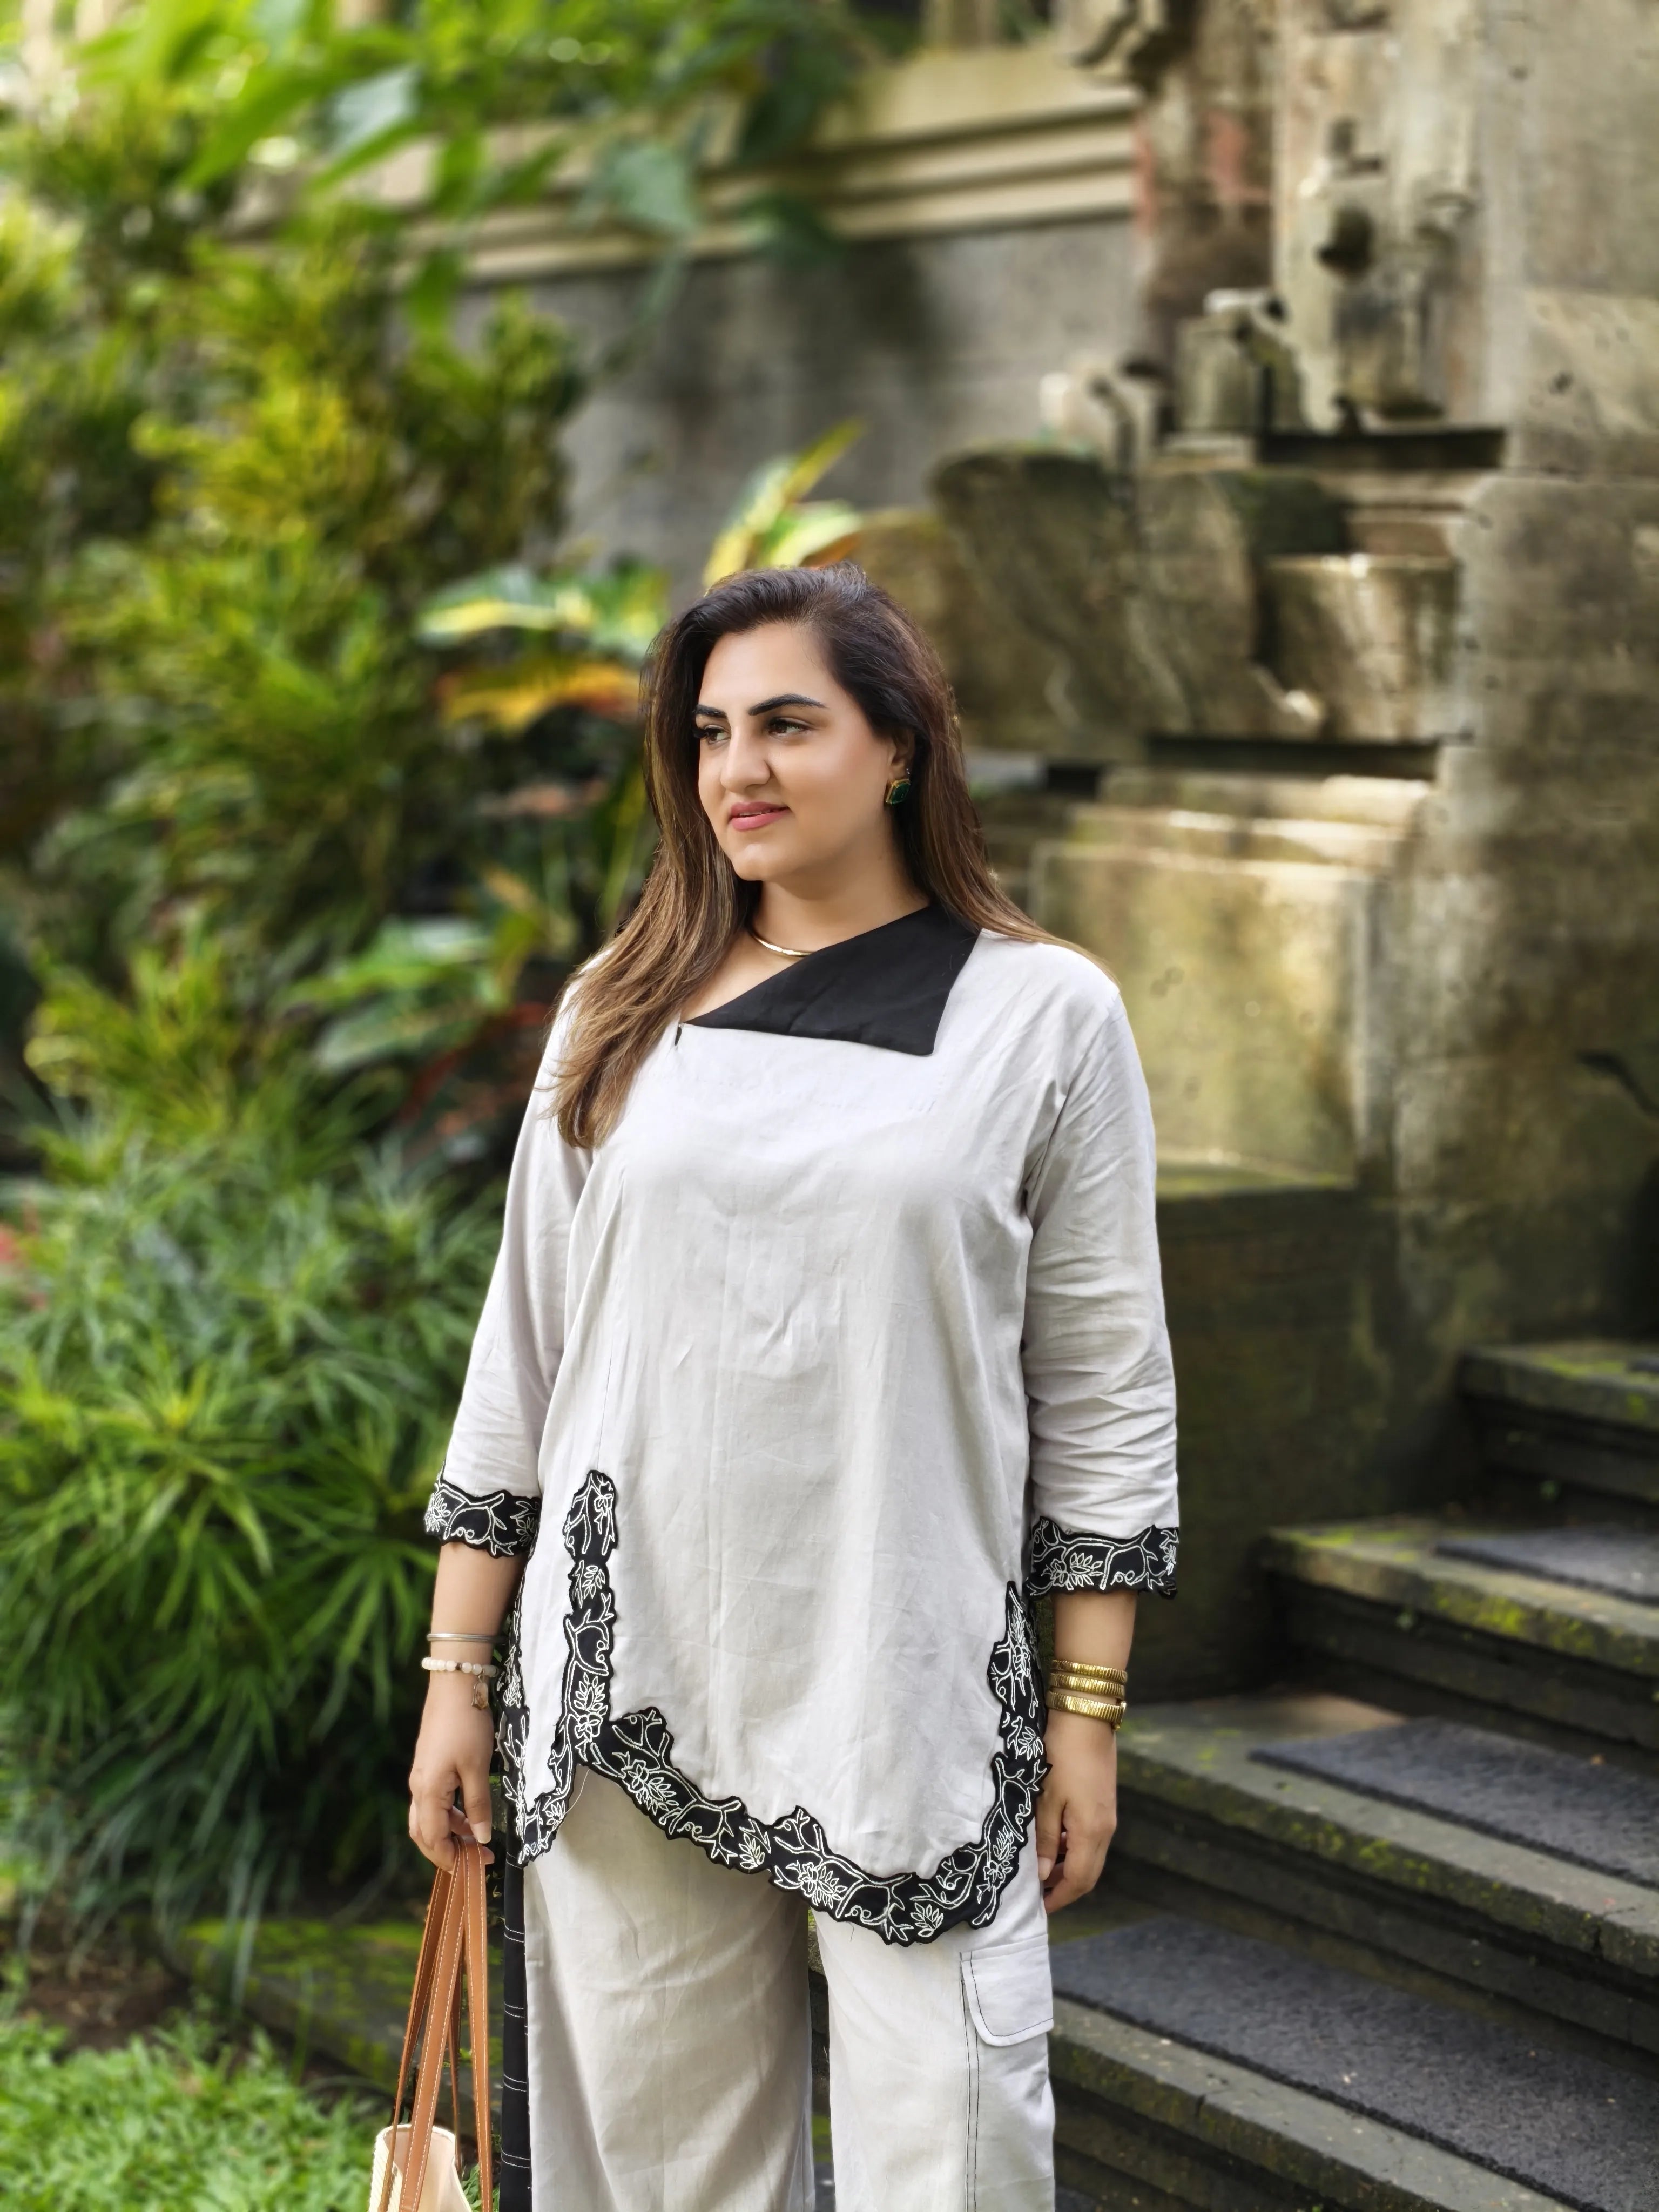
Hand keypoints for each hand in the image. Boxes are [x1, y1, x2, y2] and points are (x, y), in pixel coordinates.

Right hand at [408, 1676, 495, 1870]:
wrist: (454, 1685)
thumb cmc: (467, 1725)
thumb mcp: (478, 1768)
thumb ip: (478, 1805)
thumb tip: (480, 1839)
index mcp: (427, 1792)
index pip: (432, 1839)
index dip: (451, 1859)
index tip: (473, 1870)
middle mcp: (418, 1788)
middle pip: (423, 1834)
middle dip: (446, 1852)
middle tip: (475, 1861)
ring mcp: (422, 1777)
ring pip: (428, 1818)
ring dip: (449, 1834)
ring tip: (476, 1841)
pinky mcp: (429, 1767)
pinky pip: (433, 1802)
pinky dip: (448, 1816)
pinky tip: (468, 1815)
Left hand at [1035, 1709, 1117, 1913]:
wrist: (1086, 1715)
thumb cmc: (1061, 1754)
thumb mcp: (1046, 1798)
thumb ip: (1046, 1839)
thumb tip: (1044, 1875)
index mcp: (1092, 1832)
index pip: (1080, 1880)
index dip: (1060, 1897)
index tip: (1040, 1908)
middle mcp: (1106, 1828)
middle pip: (1089, 1872)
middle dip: (1065, 1887)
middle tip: (1038, 1894)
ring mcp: (1107, 1815)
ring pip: (1090, 1855)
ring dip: (1069, 1867)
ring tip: (1041, 1868)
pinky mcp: (1104, 1801)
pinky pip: (1091, 1837)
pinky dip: (1074, 1847)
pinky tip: (1054, 1839)